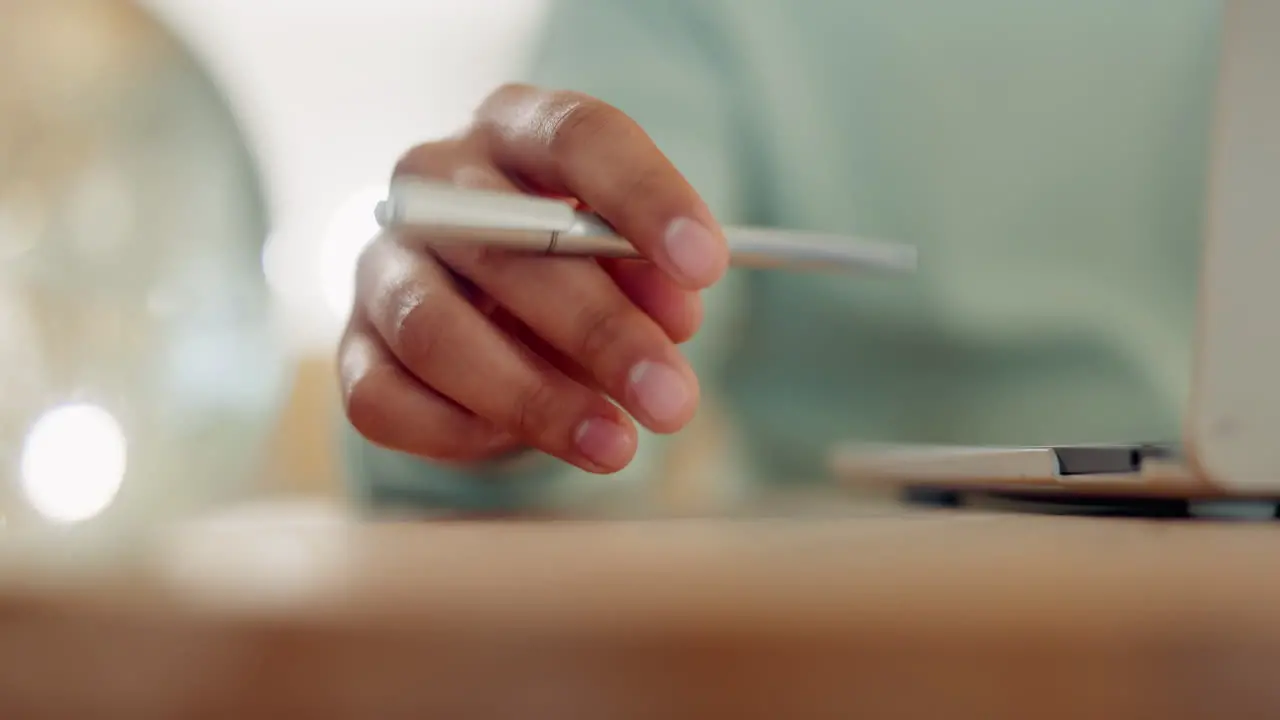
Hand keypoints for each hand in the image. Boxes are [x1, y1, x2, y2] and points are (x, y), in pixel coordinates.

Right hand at [339, 84, 728, 473]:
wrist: (491, 312)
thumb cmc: (577, 270)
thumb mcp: (630, 260)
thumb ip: (653, 277)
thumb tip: (673, 317)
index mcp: (514, 129)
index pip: (576, 136)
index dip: (643, 198)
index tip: (707, 268)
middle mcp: (434, 182)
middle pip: (508, 244)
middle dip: (601, 331)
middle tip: (673, 399)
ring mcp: (381, 262)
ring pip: (436, 330)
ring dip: (533, 397)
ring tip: (616, 447)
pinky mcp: (353, 345)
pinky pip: (384, 399)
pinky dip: (458, 431)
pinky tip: (516, 443)